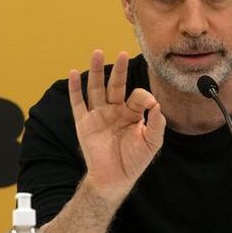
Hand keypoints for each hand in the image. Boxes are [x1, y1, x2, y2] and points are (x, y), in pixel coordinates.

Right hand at [68, 50, 165, 204]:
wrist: (114, 179)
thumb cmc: (134, 161)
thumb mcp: (151, 142)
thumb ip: (157, 124)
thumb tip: (157, 104)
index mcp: (132, 112)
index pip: (136, 96)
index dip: (142, 96)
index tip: (148, 102)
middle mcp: (115, 110)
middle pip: (116, 85)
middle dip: (118, 70)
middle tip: (120, 54)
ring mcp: (98, 115)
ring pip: (96, 88)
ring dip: (97, 71)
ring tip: (97, 53)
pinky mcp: (84, 123)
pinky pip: (78, 103)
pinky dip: (75, 88)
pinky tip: (74, 73)